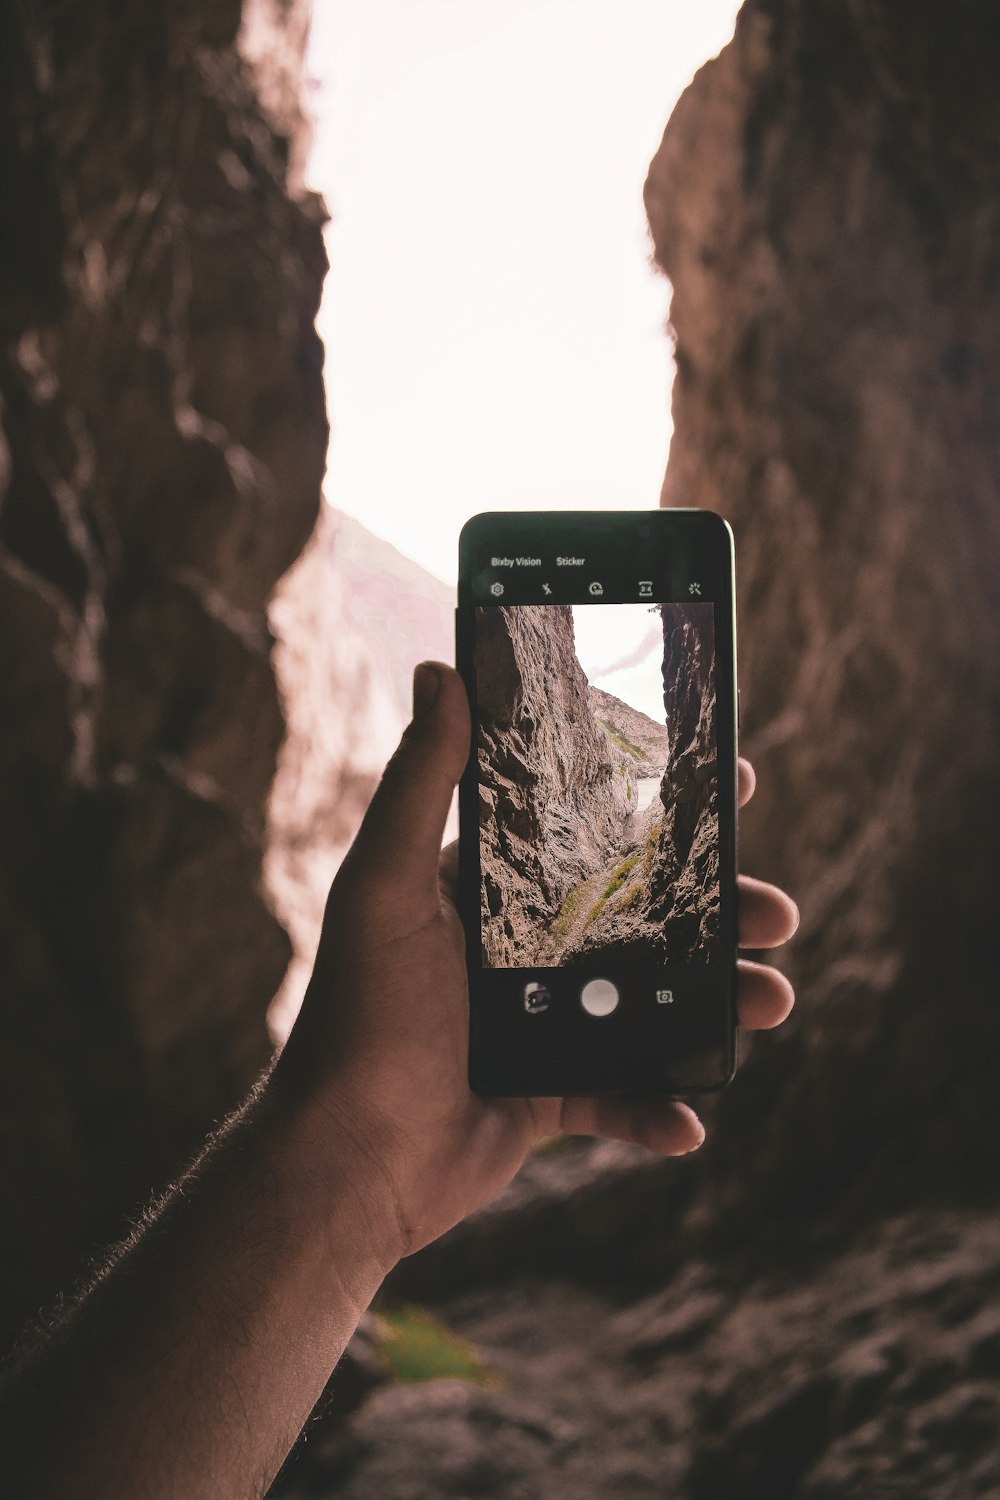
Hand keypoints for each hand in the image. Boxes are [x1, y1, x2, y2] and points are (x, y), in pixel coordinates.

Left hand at [272, 662, 797, 1266]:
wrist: (345, 1159)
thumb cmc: (358, 1015)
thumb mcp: (385, 885)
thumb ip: (418, 781)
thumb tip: (438, 670)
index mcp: (488, 892)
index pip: (588, 831)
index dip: (661, 807)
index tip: (730, 784)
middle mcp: (521, 949)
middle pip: (641, 916)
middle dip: (716, 911)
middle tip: (776, 909)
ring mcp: (541, 1024)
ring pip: (651, 1001)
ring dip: (716, 1003)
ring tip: (772, 1000)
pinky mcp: (549, 1096)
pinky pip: (621, 1097)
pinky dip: (660, 1107)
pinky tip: (689, 1119)